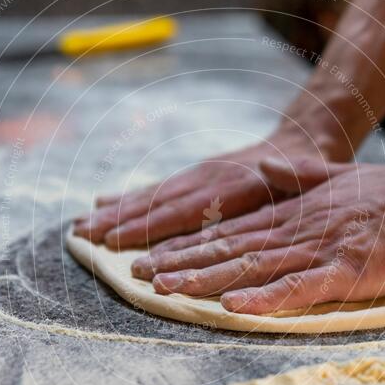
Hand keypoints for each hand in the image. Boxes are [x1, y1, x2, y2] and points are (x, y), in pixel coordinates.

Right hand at [73, 129, 346, 249]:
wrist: (301, 141)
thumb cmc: (304, 173)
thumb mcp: (296, 184)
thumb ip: (270, 193)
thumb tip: (242, 208)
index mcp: (229, 188)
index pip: (180, 213)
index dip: (147, 229)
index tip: (115, 243)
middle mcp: (205, 180)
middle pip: (154, 204)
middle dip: (117, 222)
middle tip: (82, 238)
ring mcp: (197, 176)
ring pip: (149, 196)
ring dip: (114, 212)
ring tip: (80, 226)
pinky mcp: (194, 175)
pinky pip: (157, 188)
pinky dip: (128, 197)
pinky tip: (103, 203)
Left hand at [131, 157, 384, 313]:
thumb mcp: (337, 178)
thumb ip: (297, 176)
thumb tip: (264, 167)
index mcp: (292, 212)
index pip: (230, 230)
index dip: (190, 244)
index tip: (154, 255)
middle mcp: (296, 228)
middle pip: (229, 247)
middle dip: (183, 261)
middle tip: (140, 275)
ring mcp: (319, 249)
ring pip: (252, 265)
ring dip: (208, 278)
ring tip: (168, 289)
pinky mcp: (346, 270)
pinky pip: (298, 288)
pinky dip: (265, 298)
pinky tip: (233, 308)